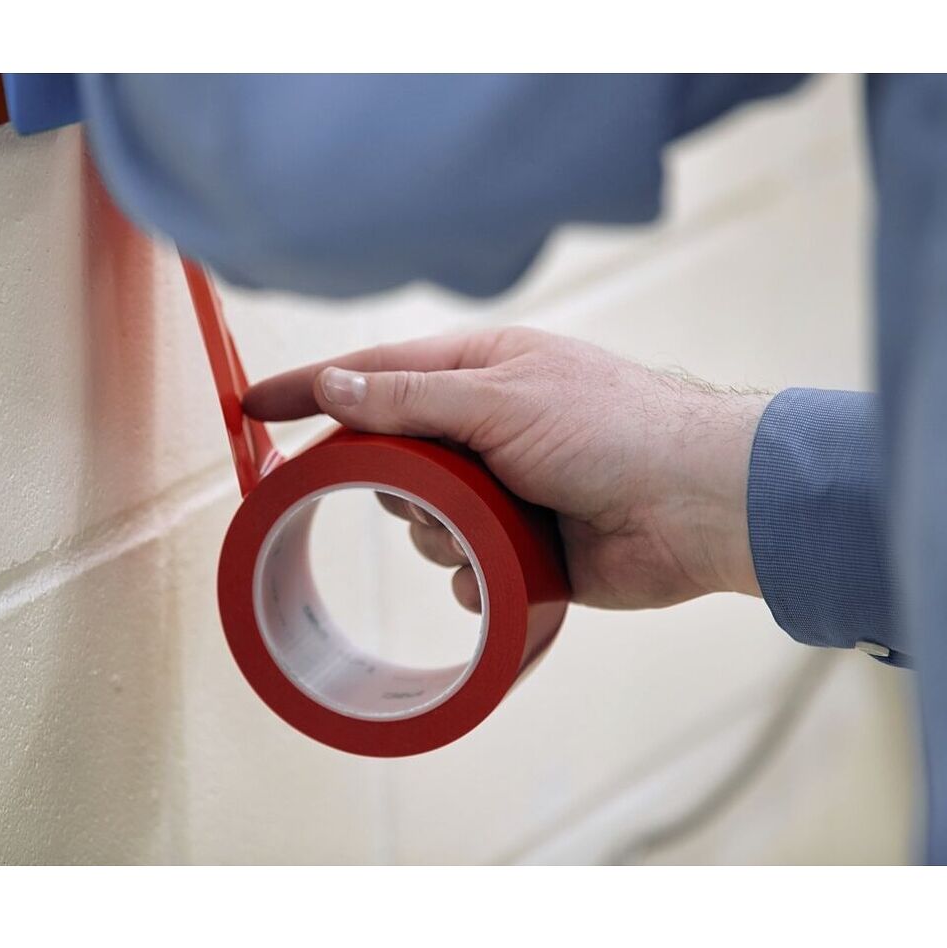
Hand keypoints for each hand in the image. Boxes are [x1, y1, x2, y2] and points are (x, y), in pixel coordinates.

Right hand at [243, 328, 767, 611]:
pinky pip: (463, 570)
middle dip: (390, 481)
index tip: (251, 408)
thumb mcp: (500, 400)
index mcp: (481, 373)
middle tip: (413, 489)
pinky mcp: (522, 551)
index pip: (374, 376)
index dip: (310, 390)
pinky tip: (501, 569)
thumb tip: (333, 388)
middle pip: (391, 457)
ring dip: (439, 533)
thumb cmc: (612, 429)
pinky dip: (473, 574)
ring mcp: (504, 492)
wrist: (695, 505)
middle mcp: (487, 430)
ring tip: (483, 529)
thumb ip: (409, 402)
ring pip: (423, 521)